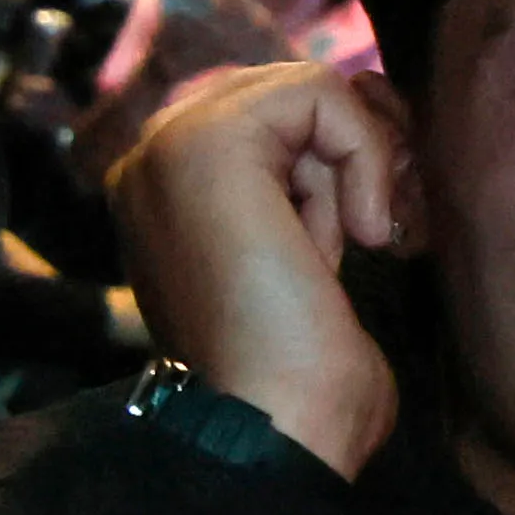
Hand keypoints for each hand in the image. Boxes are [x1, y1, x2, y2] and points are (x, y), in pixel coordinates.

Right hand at [106, 58, 411, 477]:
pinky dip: (364, 155)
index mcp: (163, 194)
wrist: (272, 426)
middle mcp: (150, 162)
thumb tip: (364, 114)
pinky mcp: (208, 141)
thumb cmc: (299, 378)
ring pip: (304, 88)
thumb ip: (305, 192)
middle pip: (287, 94)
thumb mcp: (302, 262)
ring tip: (343, 247)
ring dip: (354, 164)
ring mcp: (167, 146)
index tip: (361, 234)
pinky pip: (319, 92)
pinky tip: (355, 232)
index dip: (335, 160)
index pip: (270, 119)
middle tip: (364, 238)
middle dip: (350, 155)